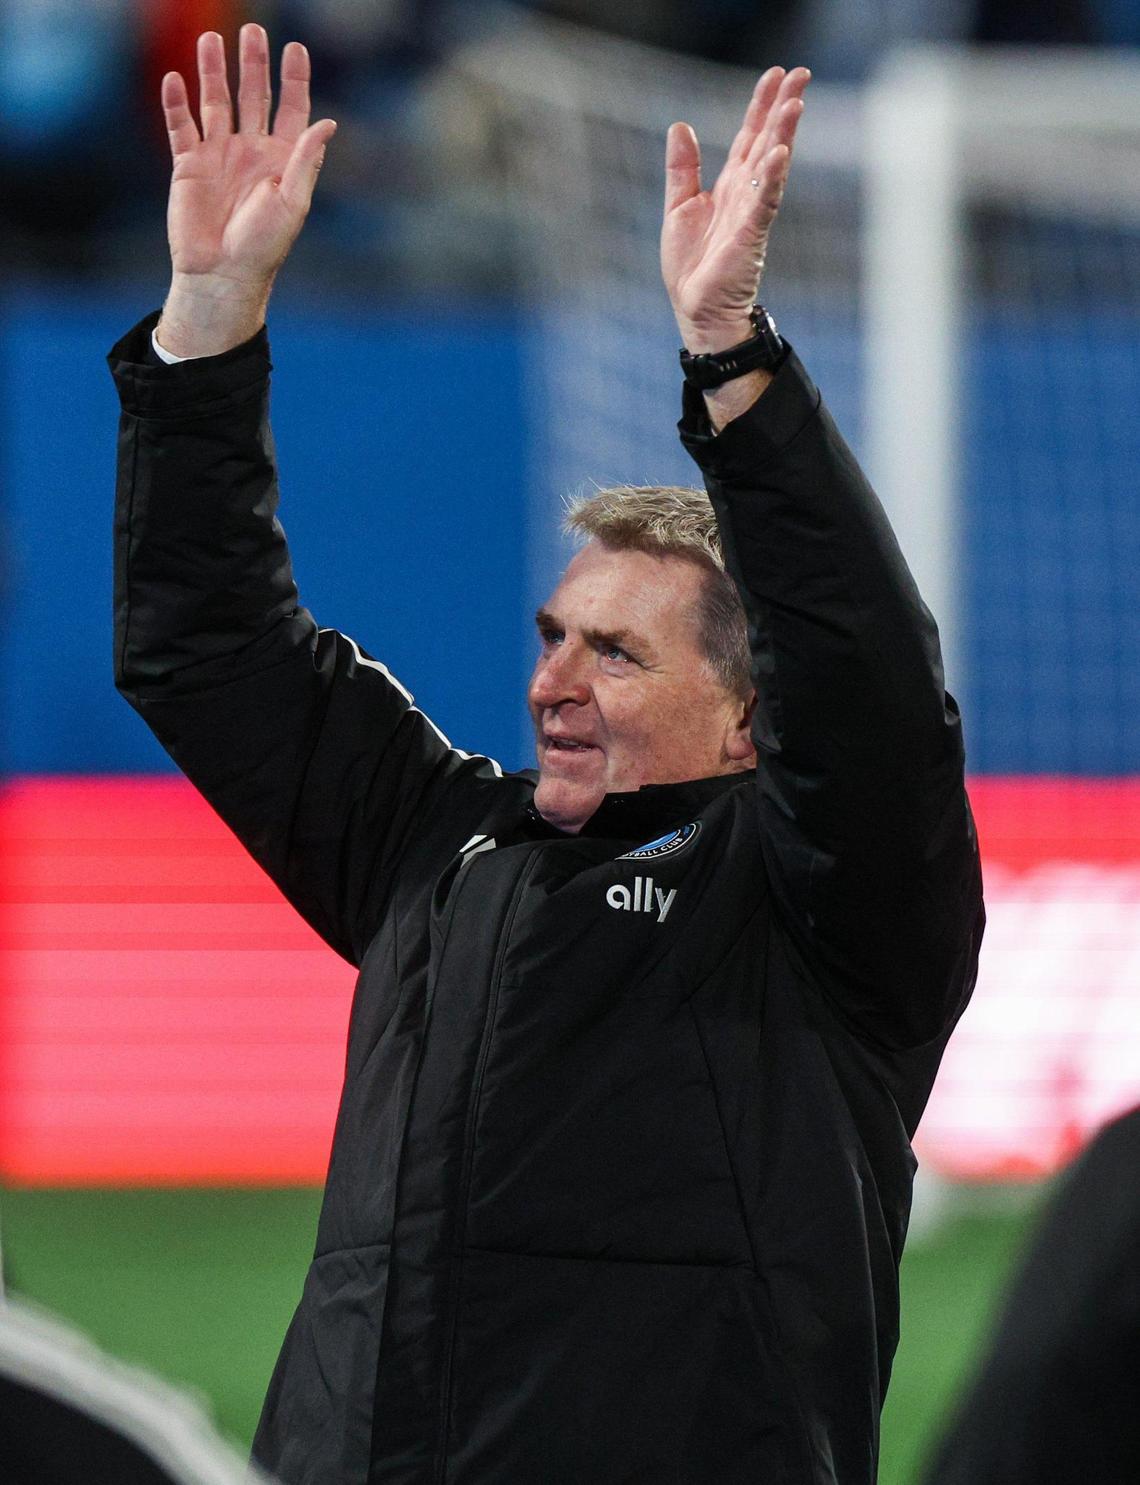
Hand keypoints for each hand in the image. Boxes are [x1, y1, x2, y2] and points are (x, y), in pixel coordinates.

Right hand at [157, 24, 336, 357]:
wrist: (223, 274)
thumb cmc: (263, 246)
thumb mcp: (292, 202)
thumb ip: (306, 160)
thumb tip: (328, 123)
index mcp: (282, 160)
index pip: (290, 109)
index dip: (294, 79)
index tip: (296, 49)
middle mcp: (251, 151)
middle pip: (252, 96)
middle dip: (253, 64)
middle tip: (254, 30)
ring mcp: (219, 155)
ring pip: (215, 102)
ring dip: (213, 71)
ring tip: (210, 39)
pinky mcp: (189, 165)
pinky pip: (181, 126)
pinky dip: (176, 103)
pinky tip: (174, 78)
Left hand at [662, 67, 809, 355]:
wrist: (695, 309)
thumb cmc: (691, 267)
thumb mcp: (678, 207)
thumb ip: (682, 169)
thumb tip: (680, 126)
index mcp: (728, 186)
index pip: (748, 138)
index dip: (761, 107)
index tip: (776, 75)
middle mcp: (745, 194)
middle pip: (766, 142)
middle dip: (782, 109)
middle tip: (801, 73)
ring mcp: (750, 214)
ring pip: (770, 166)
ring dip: (783, 135)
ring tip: (795, 103)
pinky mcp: (749, 236)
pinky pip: (763, 202)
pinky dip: (771, 178)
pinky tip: (779, 154)